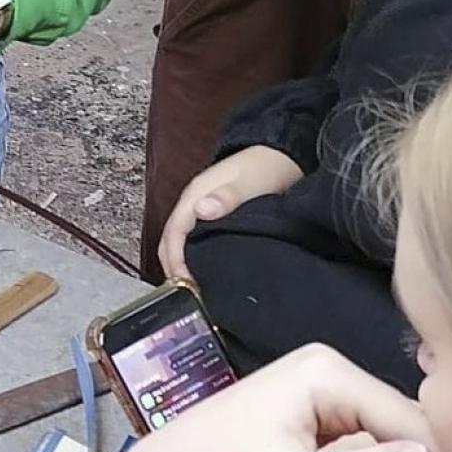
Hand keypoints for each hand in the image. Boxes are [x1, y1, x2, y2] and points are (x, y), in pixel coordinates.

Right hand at [159, 145, 301, 278]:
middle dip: (174, 269)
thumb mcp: (251, 182)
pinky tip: (205, 274)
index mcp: (196, 194)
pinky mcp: (213, 217)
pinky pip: (193, 242)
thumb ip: (228, 196)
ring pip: (180, 243)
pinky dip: (193, 260)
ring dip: (182, 266)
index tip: (187, 285)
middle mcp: (193, 204)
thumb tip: (200, 210)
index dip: (175, 259)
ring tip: (197, 291)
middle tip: (190, 297)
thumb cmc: (266, 168)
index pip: (174, 231)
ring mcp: (201, 210)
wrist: (280, 154)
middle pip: (171, 240)